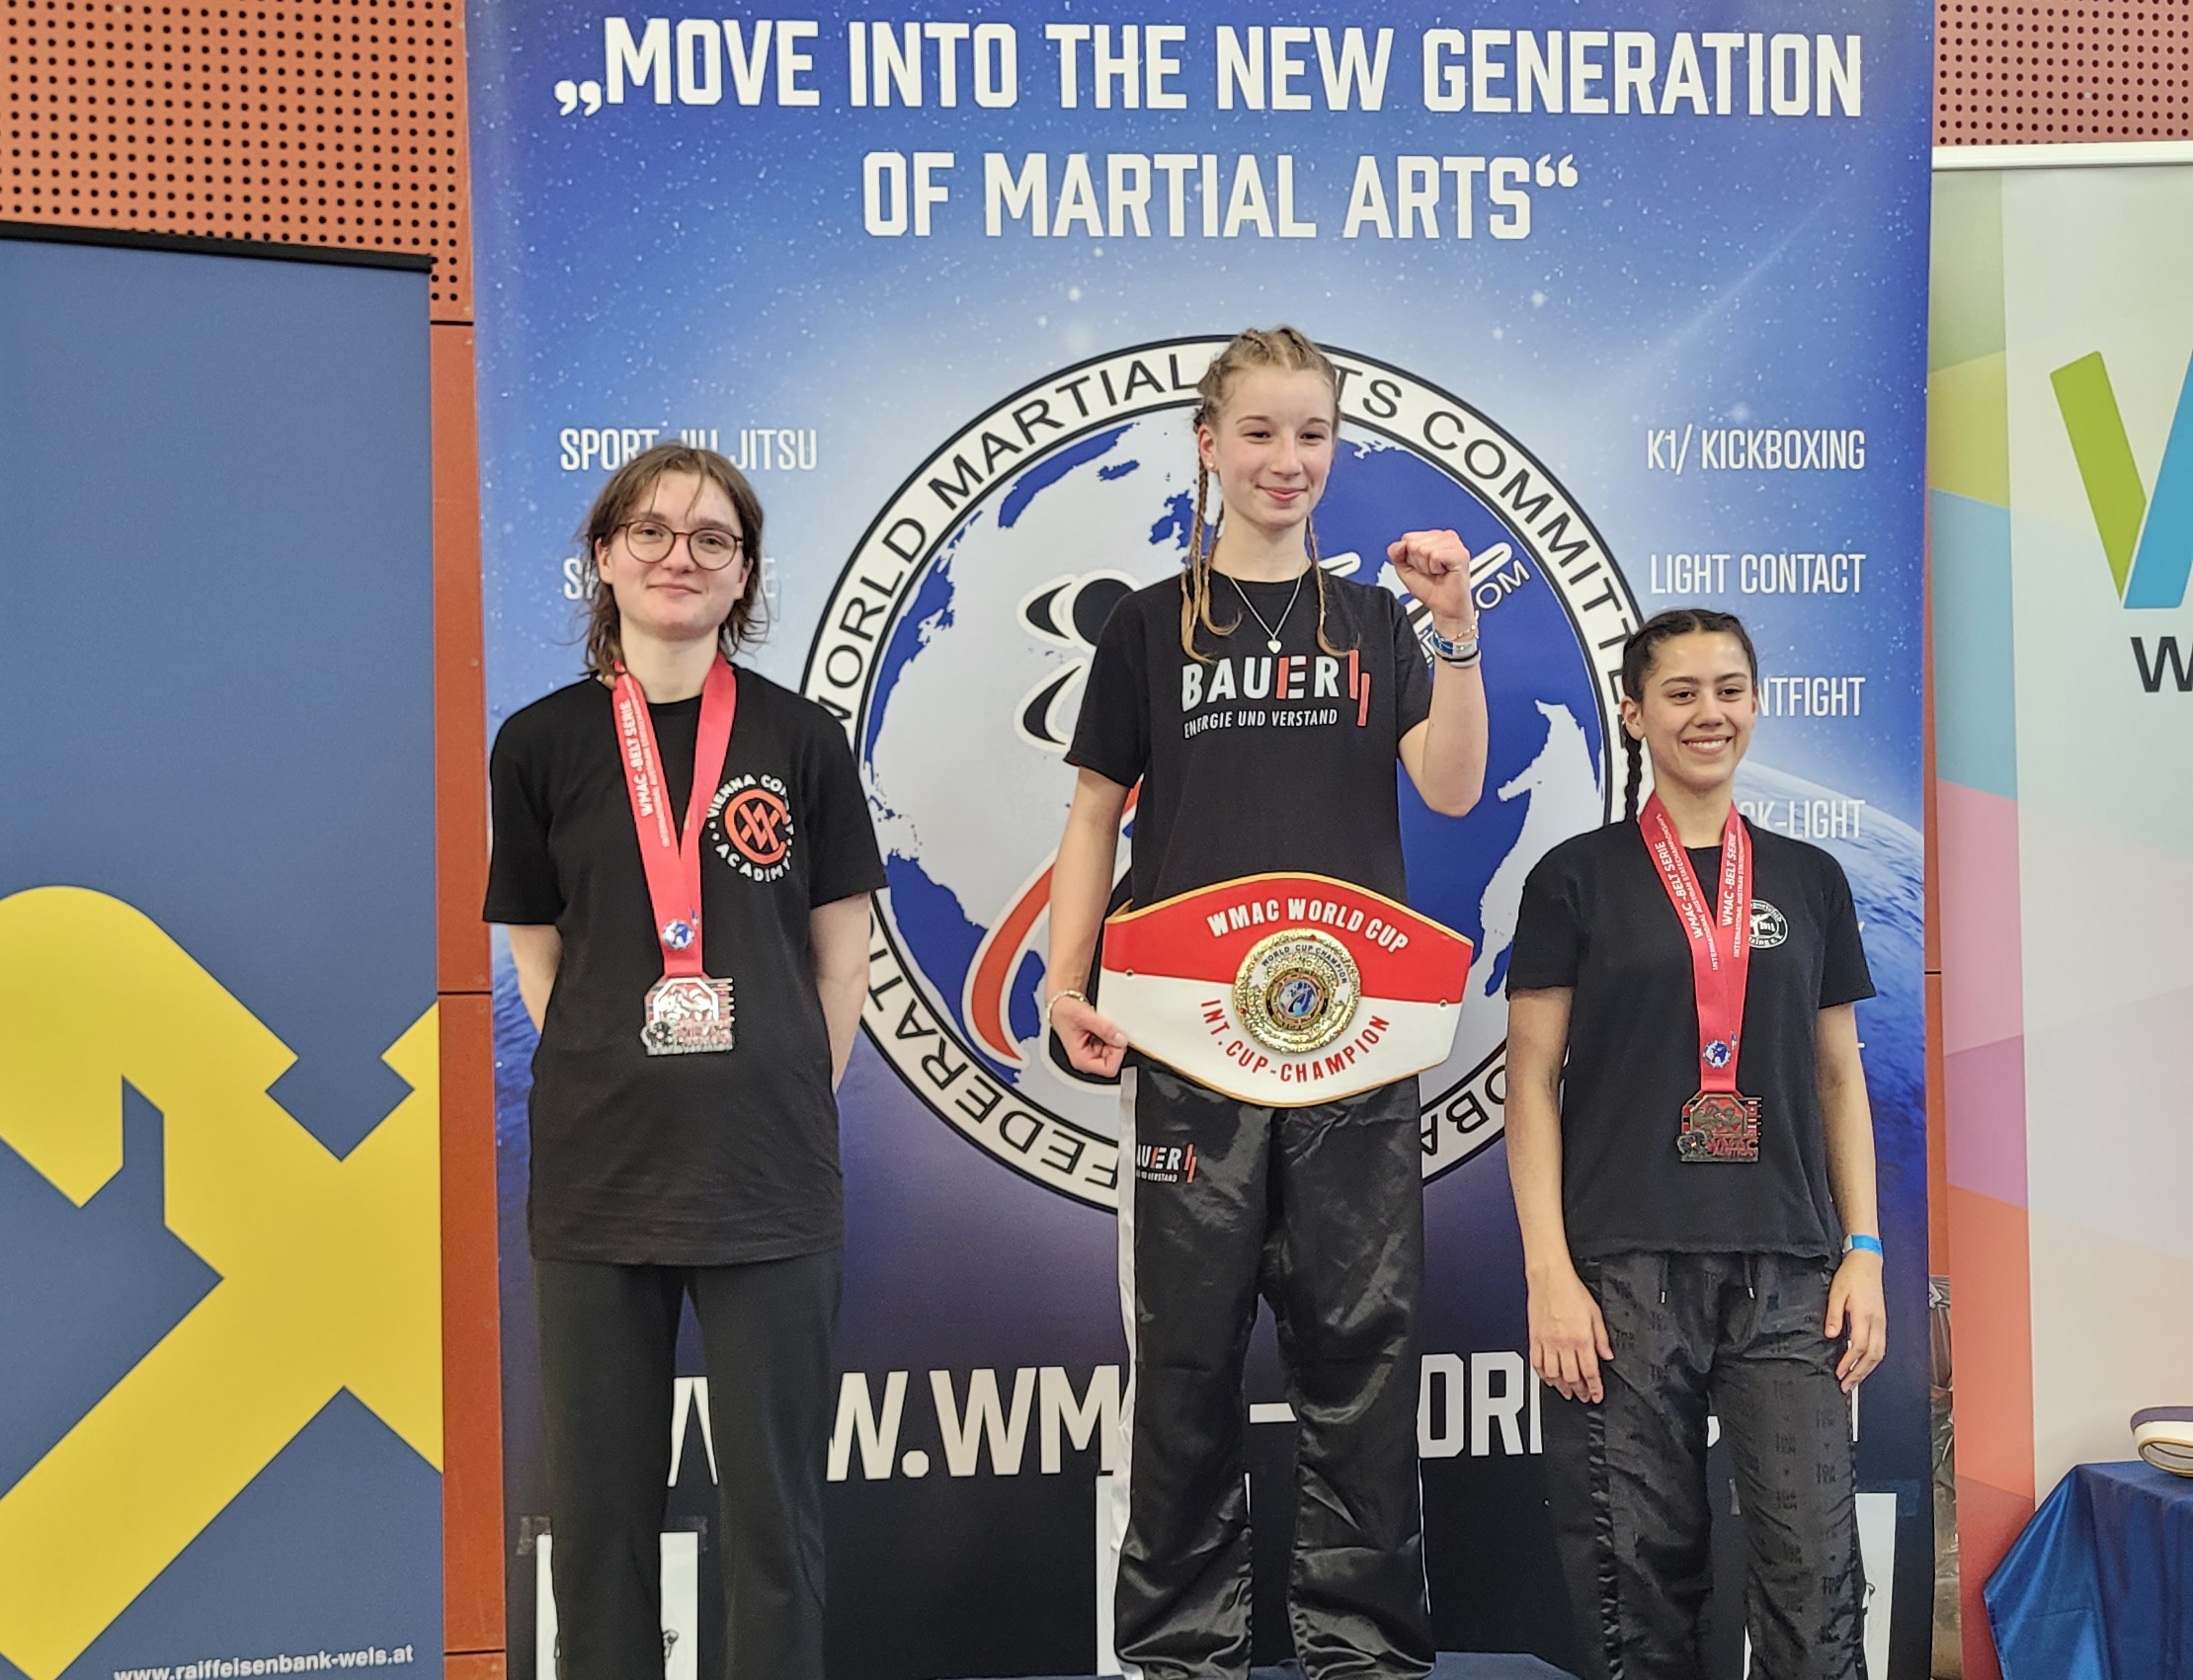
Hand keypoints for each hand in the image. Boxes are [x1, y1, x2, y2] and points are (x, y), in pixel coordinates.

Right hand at [1051, 993, 1127, 1077]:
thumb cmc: (1064, 1013)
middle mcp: (1087, 1059)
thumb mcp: (1085, 1017)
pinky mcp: (1096, 1046)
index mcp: (1081, 1060)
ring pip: (1114, 1051)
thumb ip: (1104, 1029)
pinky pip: (1112, 1044)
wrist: (1061, 1005)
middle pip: (1113, 1060)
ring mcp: (1092, 1053)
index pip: (1109, 1069)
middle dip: (1115, 1043)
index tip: (1117, 1039)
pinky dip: (1111, 1034)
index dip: (1117, 1054)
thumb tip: (1121, 1039)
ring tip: (1100, 1026)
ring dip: (1112, 1037)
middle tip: (1107, 1029)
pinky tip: (1101, 1027)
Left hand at [1387, 529, 1477, 635]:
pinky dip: (1435, 568)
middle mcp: (1445, 537)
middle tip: (1431, 572)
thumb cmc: (1429, 589)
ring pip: (1423, 549)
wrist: (1444, 608)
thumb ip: (1396, 553)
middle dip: (1417, 563)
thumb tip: (1400, 543)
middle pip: (1414, 543)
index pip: (1407, 538)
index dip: (1409, 558)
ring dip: (1427, 567)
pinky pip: (1435, 555)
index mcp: (1433, 537)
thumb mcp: (1405, 569)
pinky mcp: (1460, 554)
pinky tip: (1444, 572)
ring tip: (1437, 573)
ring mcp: (1454, 544)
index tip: (1422, 567)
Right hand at [1528, 1264, 1612, 1402]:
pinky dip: (1543, 1375)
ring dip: (1561, 1387)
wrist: (1549, 1277)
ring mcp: (1547, 1342)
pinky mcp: (1534, 1338)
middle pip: (1572, 1377)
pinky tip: (1549, 1378)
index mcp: (1581, 1337)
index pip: (1590, 1371)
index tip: (1597, 1396)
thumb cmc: (1571, 1290)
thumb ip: (1602, 1337)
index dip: (1595, 1388)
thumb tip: (1607, 1355)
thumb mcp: (1595, 1313)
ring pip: (1553, 1375)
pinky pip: (1537, 1364)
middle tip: (1584, 1396)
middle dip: (1579, 1391)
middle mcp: (1564, 1343)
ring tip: (1567, 1392)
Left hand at [1826, 1250, 1886, 1391]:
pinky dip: (1872, 1360)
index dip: (1849, 1363)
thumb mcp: (1836, 1293)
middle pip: (1873, 1356)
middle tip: (1847, 1386)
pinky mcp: (1882, 1322)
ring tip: (1854, 1380)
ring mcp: (1882, 1323)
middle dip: (1860, 1374)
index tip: (1839, 1373)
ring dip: (1867, 1370)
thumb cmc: (1851, 1276)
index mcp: (1864, 1316)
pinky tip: (1863, 1365)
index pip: (1859, 1346)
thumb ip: (1833, 1315)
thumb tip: (1831, 1335)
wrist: (1867, 1262)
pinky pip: (1880, 1346)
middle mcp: (1877, 1322)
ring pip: (1879, 1354)